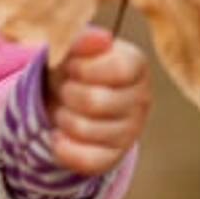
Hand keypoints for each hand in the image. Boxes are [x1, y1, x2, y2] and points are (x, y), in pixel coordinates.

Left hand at [44, 26, 151, 175]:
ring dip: (62, 117)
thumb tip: (102, 38)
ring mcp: (131, 131)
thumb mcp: (74, 48)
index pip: (119, 69)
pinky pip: (86, 160)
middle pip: (95, 101)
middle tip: (64, 88)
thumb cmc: (74, 66)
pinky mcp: (115, 156)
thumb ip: (84, 39)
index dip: (85, 68)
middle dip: (67, 93)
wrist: (67, 96)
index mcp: (136, 65)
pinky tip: (58, 135)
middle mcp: (142, 99)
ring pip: (85, 130)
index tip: (70, 66)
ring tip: (63, 108)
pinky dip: (63, 148)